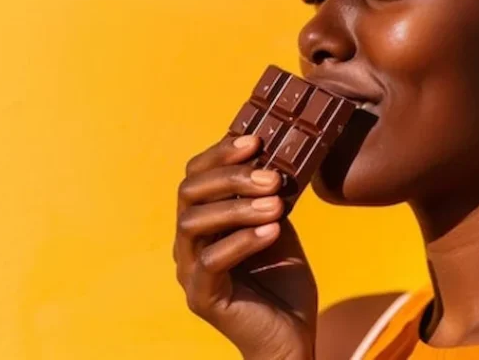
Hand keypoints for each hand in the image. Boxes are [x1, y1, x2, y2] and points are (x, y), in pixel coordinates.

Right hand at [174, 135, 316, 359]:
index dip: (220, 154)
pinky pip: (210, 261)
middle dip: (230, 177)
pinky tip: (273, 230)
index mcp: (202, 223)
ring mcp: (189, 271)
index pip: (195, 177)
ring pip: (193, 223)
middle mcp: (187, 244)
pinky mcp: (201, 297)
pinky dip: (242, 240)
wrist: (291, 337)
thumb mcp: (277, 226)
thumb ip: (268, 196)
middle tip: (271, 176)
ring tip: (277, 203)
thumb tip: (276, 155)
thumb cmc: (283, 283)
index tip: (255, 141)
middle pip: (188, 194)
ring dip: (238, 207)